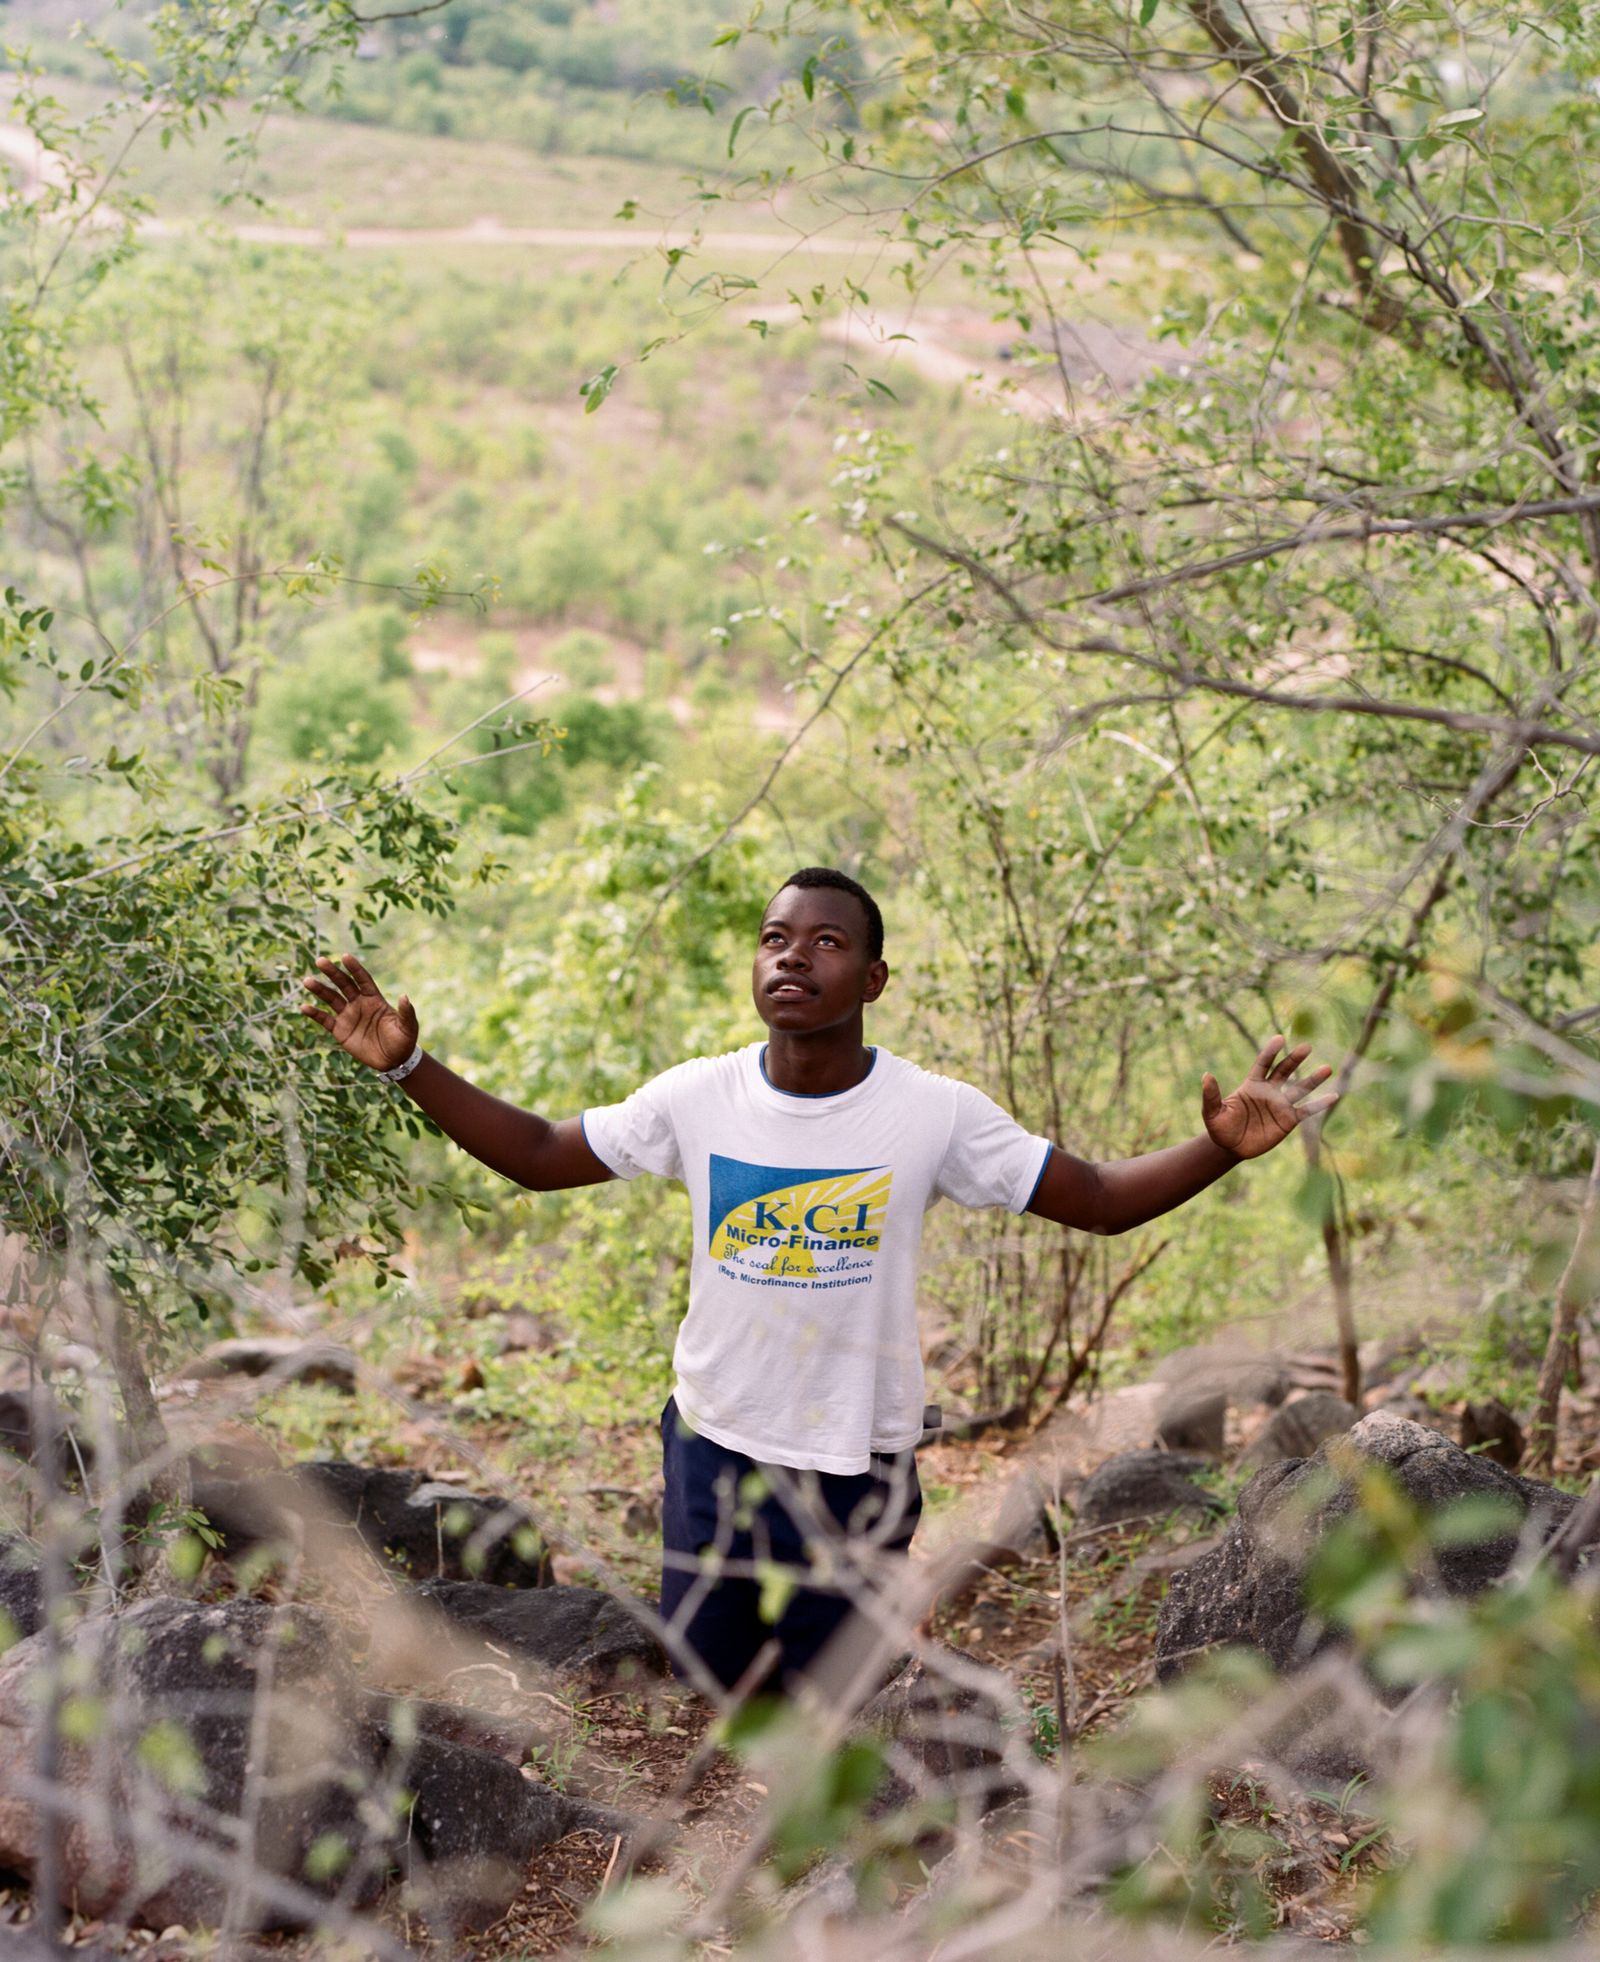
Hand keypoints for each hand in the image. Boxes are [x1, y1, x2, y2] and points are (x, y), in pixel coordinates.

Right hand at [299, 952, 418, 1073]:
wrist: (393, 1061)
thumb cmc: (403, 1041)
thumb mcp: (408, 1027)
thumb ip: (406, 1012)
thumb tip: (404, 996)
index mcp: (375, 999)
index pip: (362, 979)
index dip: (354, 968)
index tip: (345, 956)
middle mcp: (359, 1003)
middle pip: (344, 984)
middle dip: (332, 973)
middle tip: (320, 961)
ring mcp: (348, 1016)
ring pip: (331, 998)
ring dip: (319, 990)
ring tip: (307, 981)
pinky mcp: (340, 1030)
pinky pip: (325, 1020)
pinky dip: (314, 1013)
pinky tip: (304, 1007)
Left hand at [1201, 1034, 1337, 1159]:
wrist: (1231, 1148)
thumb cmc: (1220, 1128)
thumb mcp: (1212, 1113)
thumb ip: (1211, 1095)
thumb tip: (1206, 1076)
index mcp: (1251, 1085)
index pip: (1263, 1063)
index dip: (1271, 1051)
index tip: (1280, 1039)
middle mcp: (1269, 1091)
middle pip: (1284, 1071)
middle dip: (1295, 1059)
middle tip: (1307, 1046)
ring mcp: (1280, 1105)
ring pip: (1300, 1089)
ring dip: (1313, 1079)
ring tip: (1328, 1068)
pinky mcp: (1288, 1120)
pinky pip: (1306, 1110)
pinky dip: (1320, 1104)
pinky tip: (1334, 1095)